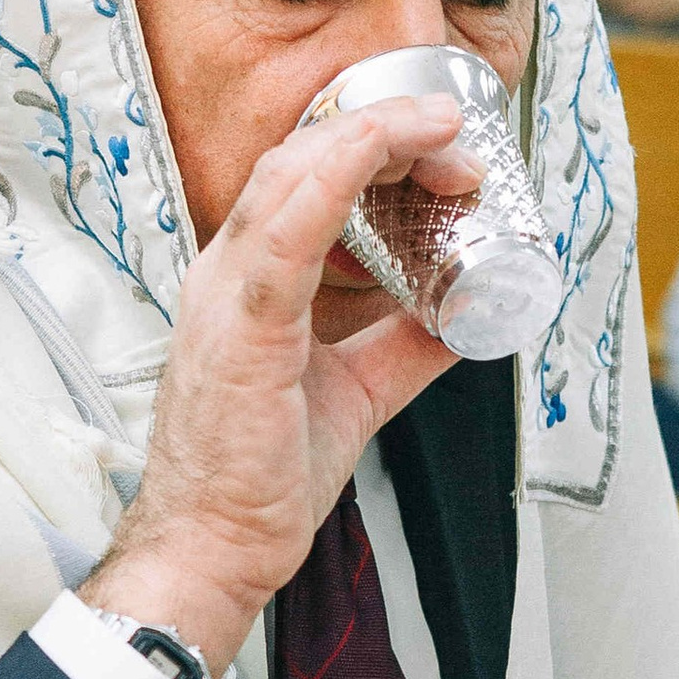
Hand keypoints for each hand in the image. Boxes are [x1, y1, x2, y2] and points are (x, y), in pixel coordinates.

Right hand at [81, 96, 465, 676]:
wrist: (213, 547)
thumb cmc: (261, 478)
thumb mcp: (357, 392)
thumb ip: (403, 347)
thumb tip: (465, 316)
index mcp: (248, 280)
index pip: (307, 175)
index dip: (377, 144)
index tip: (448, 152)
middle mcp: (227, 270)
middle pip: (304, 156)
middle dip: (388, 132)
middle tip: (461, 142)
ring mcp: (226, 293)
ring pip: (294, 174)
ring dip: (374, 138)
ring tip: (442, 131)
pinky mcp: (240, 328)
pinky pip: (285, 233)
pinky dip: (334, 179)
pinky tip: (378, 150)